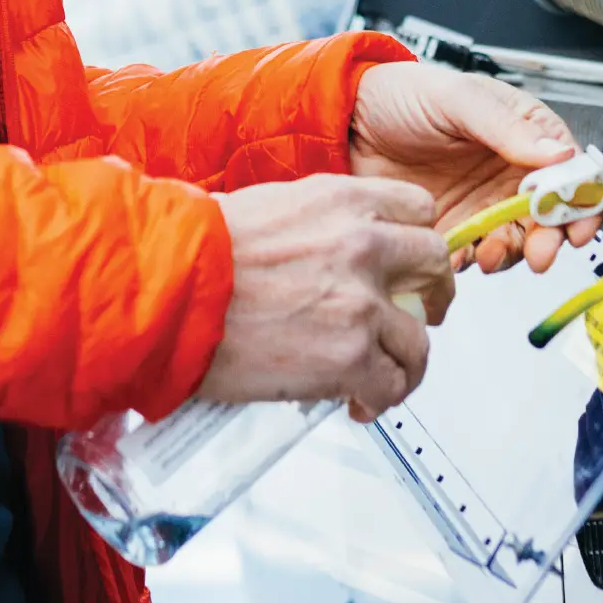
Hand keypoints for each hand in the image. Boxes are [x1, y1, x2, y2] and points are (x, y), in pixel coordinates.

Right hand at [202, 173, 452, 421]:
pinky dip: (378, 399)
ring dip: (402, 361)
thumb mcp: (266, 209)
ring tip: (381, 374)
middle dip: (429, 296)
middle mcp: (362, 245)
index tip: (408, 259)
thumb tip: (326, 248)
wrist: (167, 293)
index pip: (418, 209)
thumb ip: (314, 225)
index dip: (415, 239)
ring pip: (418, 340)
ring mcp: (360, 303)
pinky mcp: (349, 357)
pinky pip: (390, 386)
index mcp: (341, 201)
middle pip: (435, 267)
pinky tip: (357, 401)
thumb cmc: (195, 252)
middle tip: (416, 314)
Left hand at [349, 62, 601, 273]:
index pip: (571, 170)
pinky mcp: (455, 226)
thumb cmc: (401, 95)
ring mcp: (484, 201)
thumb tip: (560, 154)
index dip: (582, 200)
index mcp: (523, 132)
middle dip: (551, 238)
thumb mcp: (456, 99)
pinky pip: (478, 253)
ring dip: (514, 255)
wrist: (346, 122)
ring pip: (520, 239)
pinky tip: (459, 257)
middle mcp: (510, 170)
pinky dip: (476, 261)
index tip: (578, 226)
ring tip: (490, 255)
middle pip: (552, 214)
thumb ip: (506, 127)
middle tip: (539, 254)